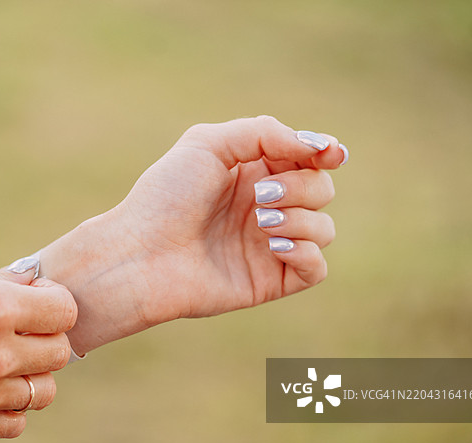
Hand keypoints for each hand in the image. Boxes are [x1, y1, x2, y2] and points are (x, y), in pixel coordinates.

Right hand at [0, 251, 76, 437]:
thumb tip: (27, 286)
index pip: (64, 311)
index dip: (54, 300)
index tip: (36, 298)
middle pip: (60, 352)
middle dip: (47, 334)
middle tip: (20, 325)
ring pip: (44, 391)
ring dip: (33, 372)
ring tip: (5, 357)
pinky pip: (15, 423)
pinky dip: (12, 406)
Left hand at [40, 116, 344, 352]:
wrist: (141, 254)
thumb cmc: (166, 196)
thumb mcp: (208, 143)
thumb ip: (265, 133)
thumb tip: (320, 148)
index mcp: (254, 171)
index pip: (308, 157)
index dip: (325, 153)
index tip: (329, 154)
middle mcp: (267, 207)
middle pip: (321, 189)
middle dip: (300, 186)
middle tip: (260, 195)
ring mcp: (270, 245)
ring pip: (324, 228)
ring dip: (301, 218)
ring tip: (260, 220)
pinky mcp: (271, 280)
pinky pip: (317, 268)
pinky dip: (306, 252)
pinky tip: (274, 245)